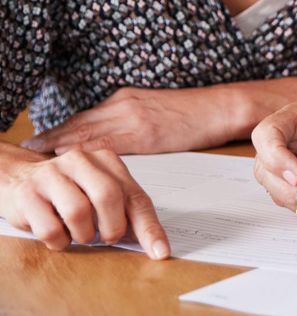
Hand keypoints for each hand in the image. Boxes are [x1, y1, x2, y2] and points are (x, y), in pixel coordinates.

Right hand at [0, 145, 168, 257]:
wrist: (20, 178)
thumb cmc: (68, 188)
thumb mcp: (99, 191)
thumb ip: (124, 208)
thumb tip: (150, 240)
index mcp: (107, 161)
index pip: (136, 197)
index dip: (149, 228)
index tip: (160, 251)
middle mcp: (81, 161)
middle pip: (108, 197)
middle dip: (111, 227)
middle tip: (106, 237)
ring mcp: (52, 174)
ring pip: (78, 213)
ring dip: (82, 234)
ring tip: (78, 232)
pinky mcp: (28, 193)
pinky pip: (50, 229)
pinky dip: (58, 241)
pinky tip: (58, 233)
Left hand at [21, 86, 240, 154]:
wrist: (220, 107)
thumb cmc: (195, 112)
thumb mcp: (156, 111)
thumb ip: (133, 121)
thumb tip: (113, 142)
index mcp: (126, 98)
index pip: (86, 116)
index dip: (61, 129)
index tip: (41, 139)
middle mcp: (124, 104)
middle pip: (80, 123)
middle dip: (53, 136)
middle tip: (28, 148)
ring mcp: (132, 117)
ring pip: (87, 132)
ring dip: (61, 144)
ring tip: (38, 154)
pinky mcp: (143, 133)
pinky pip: (107, 145)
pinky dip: (85, 152)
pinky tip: (69, 160)